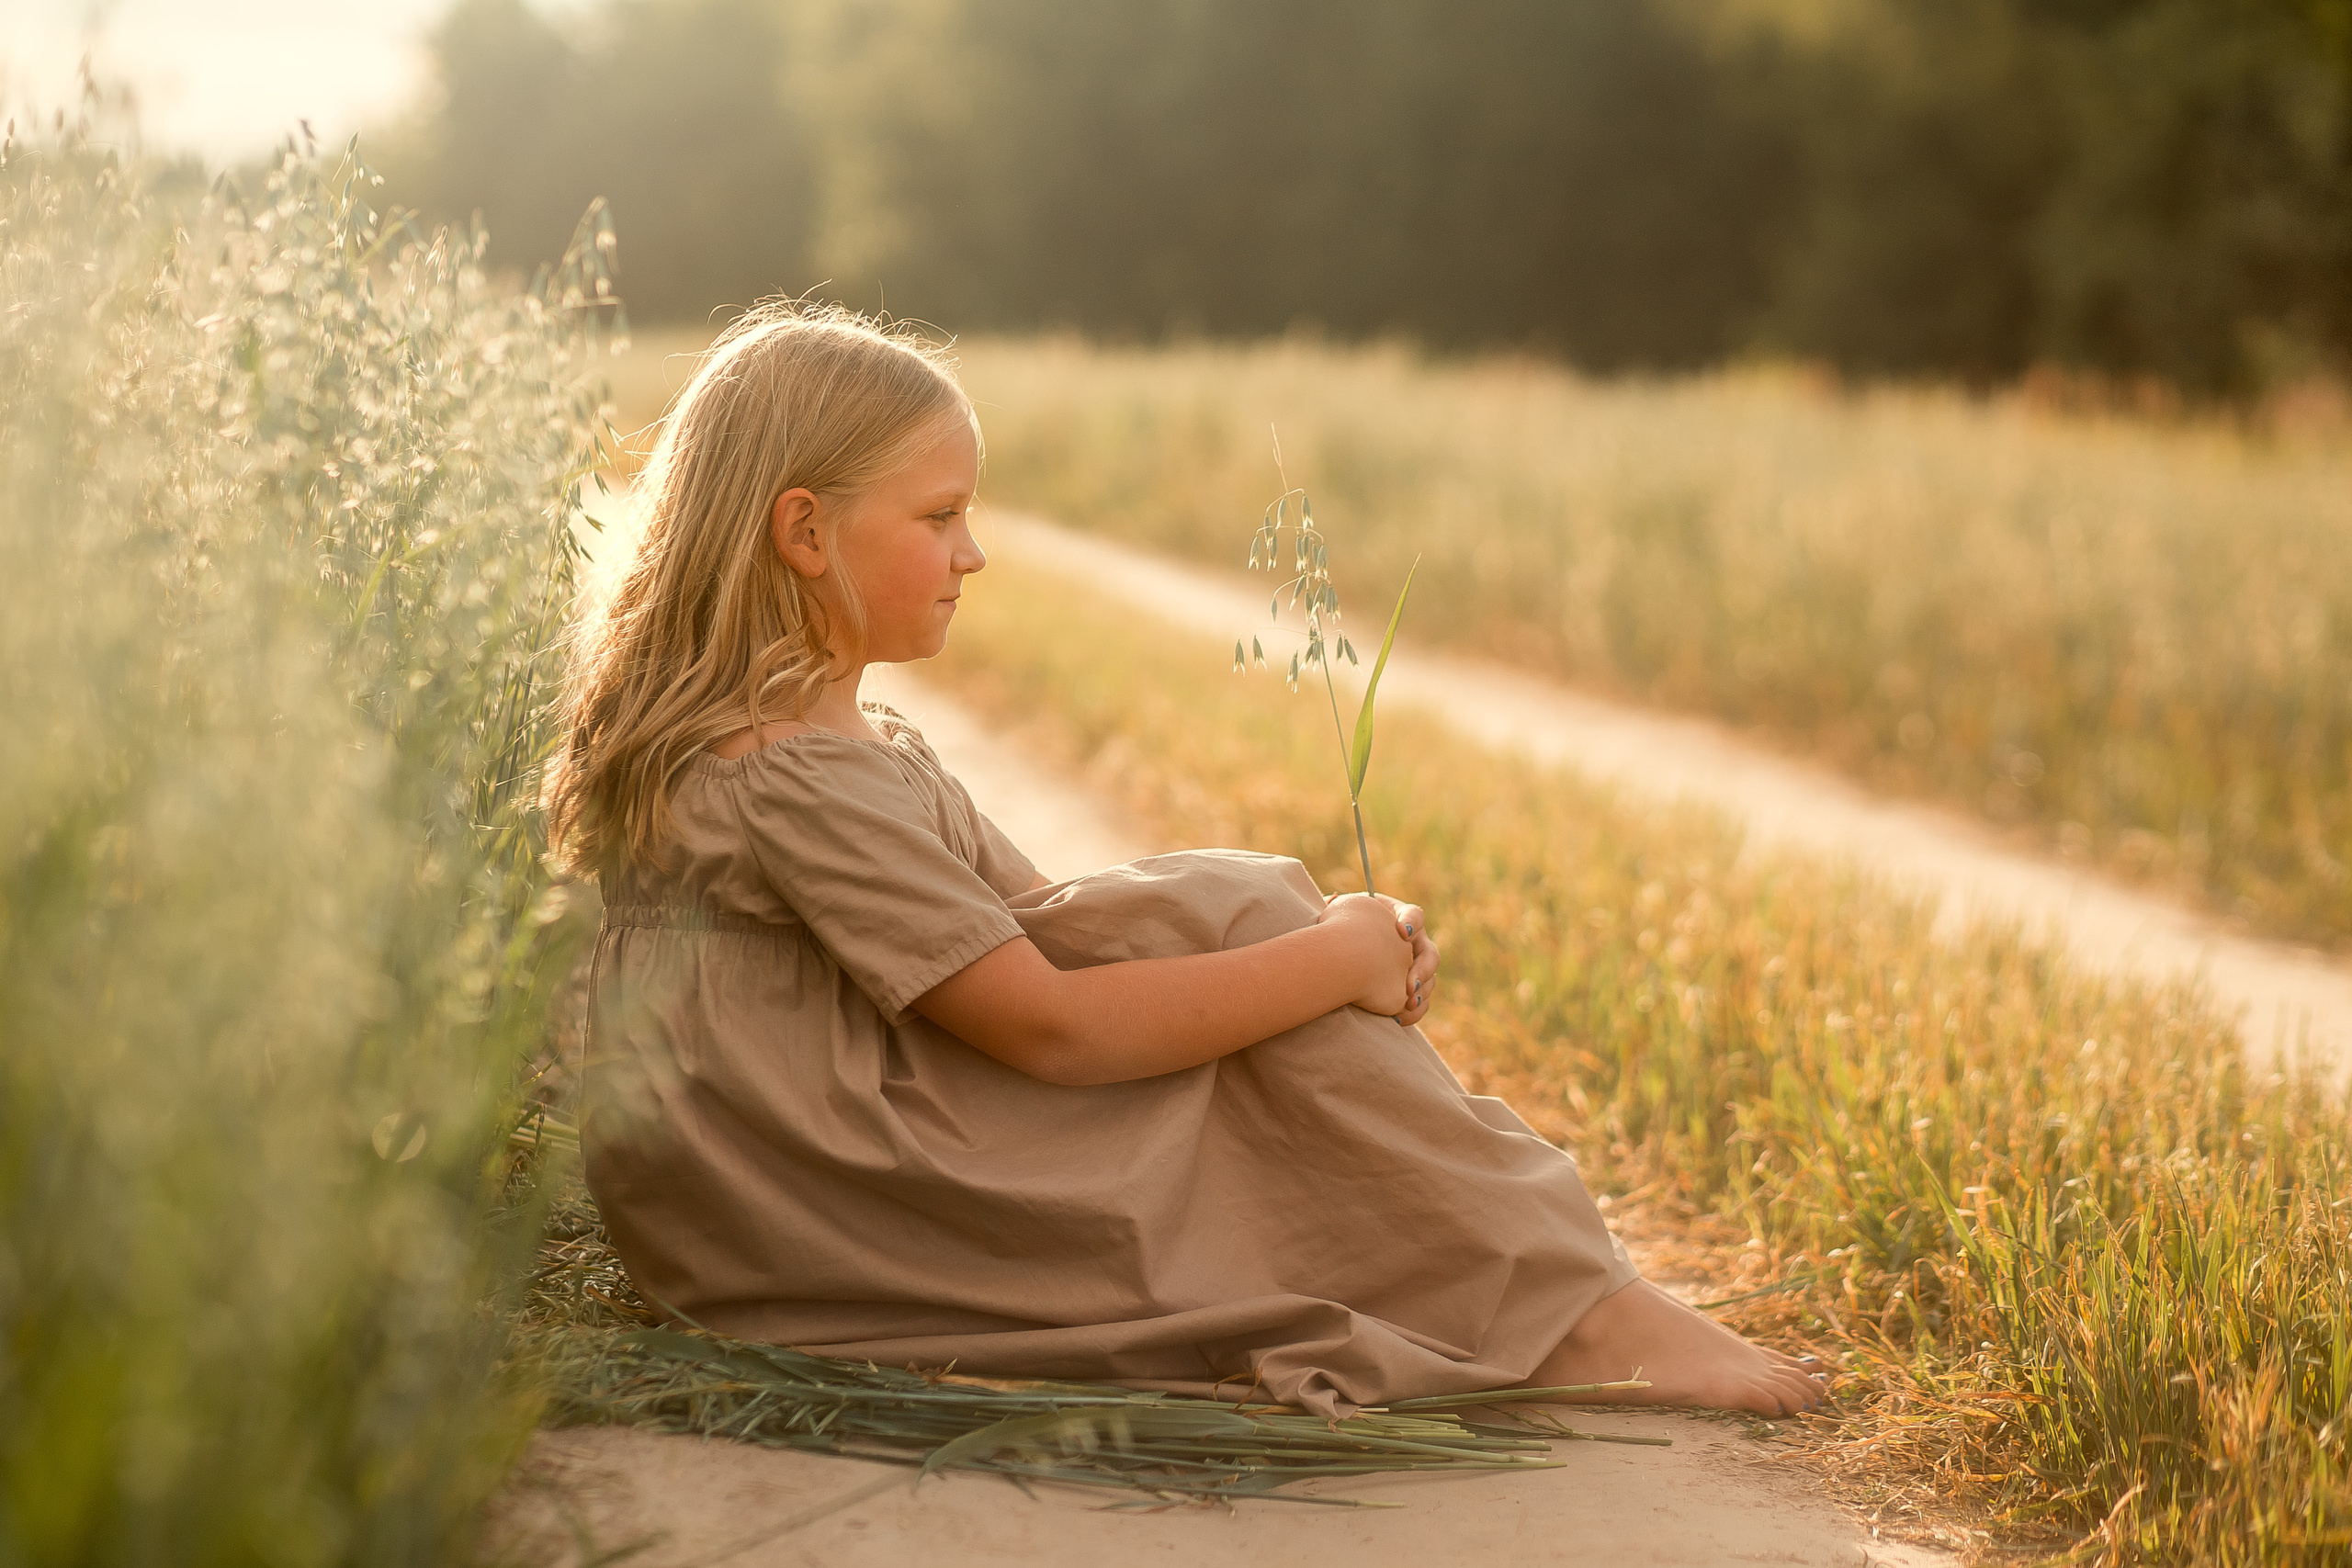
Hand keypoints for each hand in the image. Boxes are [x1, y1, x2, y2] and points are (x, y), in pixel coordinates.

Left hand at [1316, 891, 1438, 1023]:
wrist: (1341, 955)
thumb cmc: (1341, 931)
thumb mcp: (1340, 916)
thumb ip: (1340, 907)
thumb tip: (1332, 899)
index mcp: (1400, 919)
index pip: (1415, 915)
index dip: (1412, 922)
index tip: (1401, 932)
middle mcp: (1414, 943)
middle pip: (1429, 953)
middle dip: (1422, 969)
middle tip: (1408, 984)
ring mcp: (1415, 967)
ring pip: (1430, 979)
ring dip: (1421, 992)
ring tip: (1408, 1003)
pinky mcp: (1410, 989)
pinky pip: (1422, 1001)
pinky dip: (1415, 1011)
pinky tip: (1401, 1018)